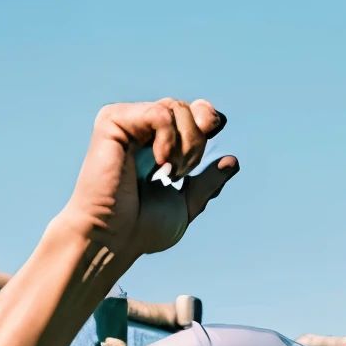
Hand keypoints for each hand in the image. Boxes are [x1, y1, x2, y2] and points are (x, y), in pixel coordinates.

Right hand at [58, 97, 238, 259]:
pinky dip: (168, 139)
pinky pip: (159, 113)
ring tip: (166, 171)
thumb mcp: (186, 204)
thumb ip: (207, 183)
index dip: (208, 118)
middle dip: (197, 144)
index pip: (191, 112)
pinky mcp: (112, 120)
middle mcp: (142, 128)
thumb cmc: (142, 228)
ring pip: (177, 108)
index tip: (214, 132)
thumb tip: (233, 161)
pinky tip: (157, 161)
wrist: (114, 237)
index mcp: (158, 144)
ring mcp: (127, 121)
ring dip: (185, 146)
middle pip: (189, 110)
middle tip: (178, 173)